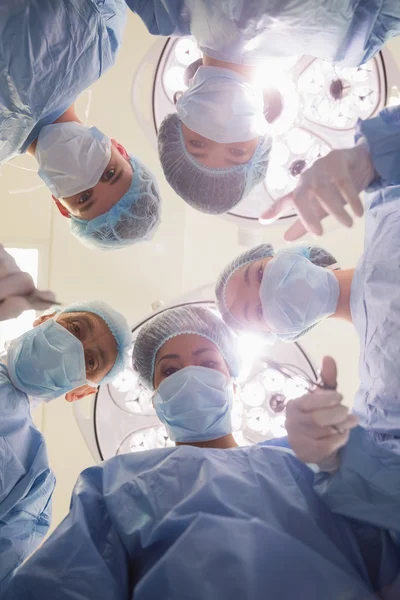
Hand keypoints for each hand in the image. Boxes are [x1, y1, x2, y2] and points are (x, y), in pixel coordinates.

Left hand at [260, 144, 375, 240]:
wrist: (359, 163)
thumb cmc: (334, 187)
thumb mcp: (319, 207)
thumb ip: (304, 223)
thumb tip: (286, 239)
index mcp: (300, 190)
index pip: (284, 201)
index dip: (273, 210)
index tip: (263, 220)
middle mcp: (307, 178)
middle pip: (301, 197)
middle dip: (307, 216)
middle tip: (319, 234)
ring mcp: (321, 168)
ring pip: (324, 190)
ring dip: (337, 209)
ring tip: (348, 225)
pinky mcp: (338, 161)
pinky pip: (344, 182)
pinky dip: (351, 198)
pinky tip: (358, 212)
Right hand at [285, 357, 357, 467]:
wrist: (310, 445)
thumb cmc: (316, 415)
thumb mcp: (321, 397)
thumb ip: (326, 378)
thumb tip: (328, 357)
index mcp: (293, 405)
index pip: (311, 400)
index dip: (328, 398)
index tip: (339, 397)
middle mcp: (292, 422)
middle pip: (319, 418)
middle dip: (337, 413)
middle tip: (346, 411)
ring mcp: (299, 439)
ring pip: (325, 431)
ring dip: (343, 425)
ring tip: (350, 421)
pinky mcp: (308, 453)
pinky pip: (330, 444)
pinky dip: (341, 438)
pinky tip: (343, 433)